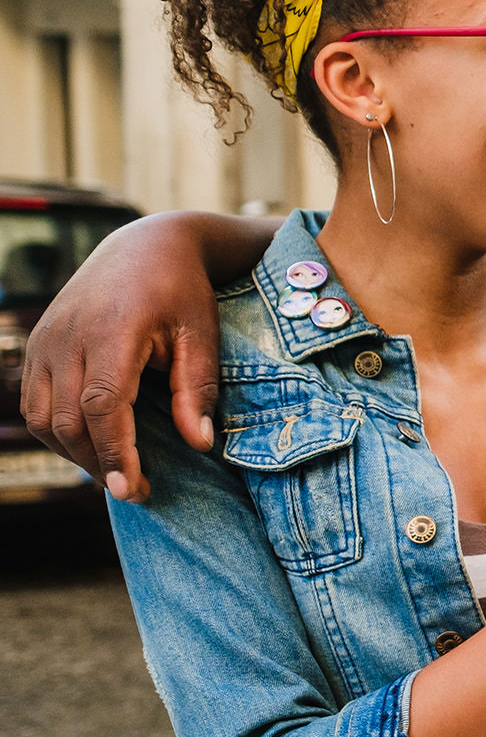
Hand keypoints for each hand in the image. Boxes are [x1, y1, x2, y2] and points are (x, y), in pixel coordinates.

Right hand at [22, 213, 240, 500]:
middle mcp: (66, 336)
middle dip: (99, 463)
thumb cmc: (181, 291)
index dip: (115, 452)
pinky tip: (91, 445)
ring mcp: (45, 340)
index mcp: (111, 330)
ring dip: (74, 452)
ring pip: (41, 417)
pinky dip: (56, 432)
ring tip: (116, 472)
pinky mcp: (37, 345)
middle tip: (137, 490)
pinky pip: (32, 402)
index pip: (101, 405)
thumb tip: (199, 443)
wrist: (144, 246)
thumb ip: (197, 388)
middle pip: (66, 419)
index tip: (134, 489)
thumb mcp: (202, 334)